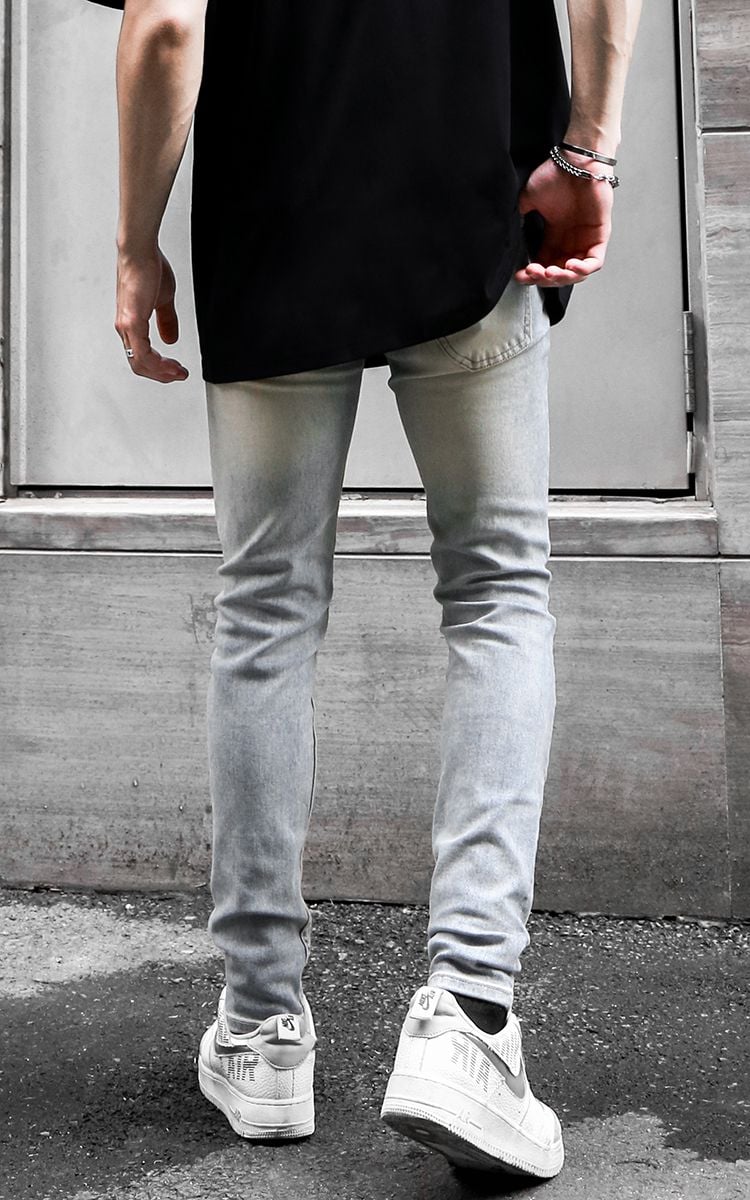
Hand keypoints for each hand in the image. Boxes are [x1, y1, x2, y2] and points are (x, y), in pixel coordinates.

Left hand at [115, 244, 189, 382]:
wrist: (139, 252)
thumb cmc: (147, 269)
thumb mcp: (163, 300)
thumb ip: (167, 321)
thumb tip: (171, 339)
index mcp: (132, 324)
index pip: (142, 356)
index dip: (160, 368)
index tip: (177, 370)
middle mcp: (125, 328)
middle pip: (140, 365)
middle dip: (162, 375)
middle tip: (179, 375)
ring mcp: (127, 326)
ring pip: (140, 363)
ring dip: (162, 372)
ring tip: (178, 372)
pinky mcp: (132, 322)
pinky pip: (142, 353)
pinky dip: (157, 363)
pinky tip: (170, 363)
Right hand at [514, 156, 613, 287]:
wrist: (576, 160)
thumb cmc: (555, 174)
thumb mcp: (529, 198)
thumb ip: (520, 216)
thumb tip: (509, 233)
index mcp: (554, 236)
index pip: (543, 265)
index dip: (532, 275)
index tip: (520, 275)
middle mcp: (569, 241)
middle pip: (558, 273)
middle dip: (544, 278)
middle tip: (534, 273)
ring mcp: (585, 239)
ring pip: (576, 273)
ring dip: (562, 278)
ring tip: (550, 272)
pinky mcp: (600, 235)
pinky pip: (595, 262)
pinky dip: (582, 269)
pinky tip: (569, 266)